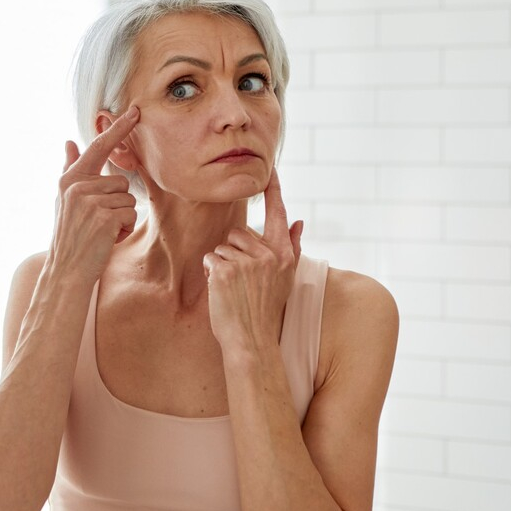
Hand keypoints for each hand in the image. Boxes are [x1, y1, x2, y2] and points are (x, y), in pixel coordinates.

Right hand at [48, 106, 139, 281]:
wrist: (66, 270)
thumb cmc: (69, 236)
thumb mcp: (64, 200)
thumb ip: (70, 169)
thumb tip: (69, 142)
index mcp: (69, 179)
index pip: (98, 147)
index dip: (118, 129)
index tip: (136, 112)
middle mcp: (77, 186)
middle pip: (121, 181)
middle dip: (117, 203)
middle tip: (97, 223)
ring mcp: (89, 201)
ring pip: (128, 199)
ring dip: (122, 218)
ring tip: (101, 232)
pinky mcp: (103, 216)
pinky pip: (131, 214)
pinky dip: (124, 230)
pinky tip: (107, 239)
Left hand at [202, 168, 303, 353]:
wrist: (252, 340)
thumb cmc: (266, 310)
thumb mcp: (285, 279)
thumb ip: (292, 248)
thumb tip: (299, 221)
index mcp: (285, 255)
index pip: (279, 215)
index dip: (274, 191)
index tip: (271, 169)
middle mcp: (269, 255)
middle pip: (239, 233)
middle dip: (234, 252)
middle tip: (242, 280)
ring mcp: (248, 262)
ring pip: (223, 247)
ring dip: (222, 265)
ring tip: (234, 288)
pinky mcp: (227, 270)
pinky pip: (211, 259)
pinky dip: (211, 273)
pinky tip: (223, 291)